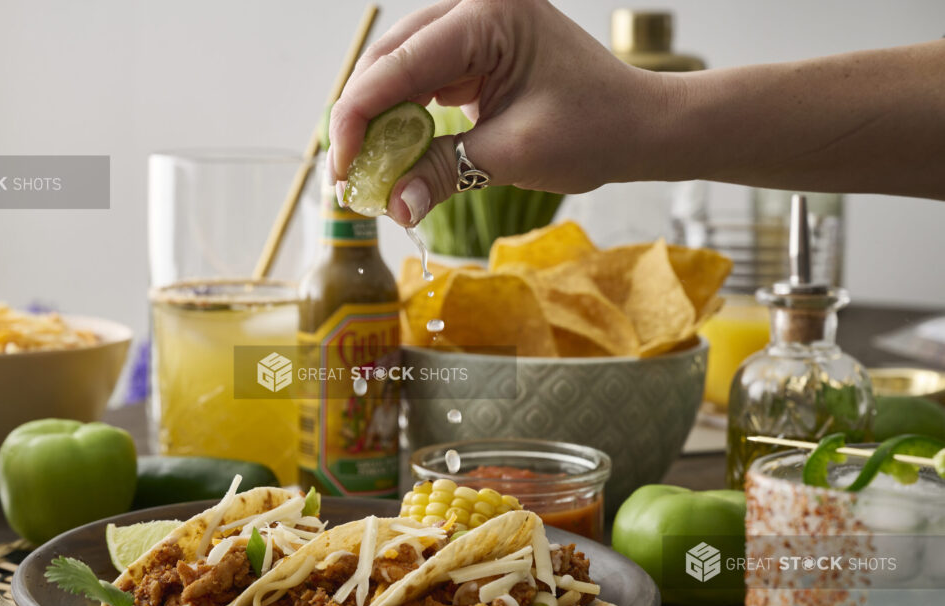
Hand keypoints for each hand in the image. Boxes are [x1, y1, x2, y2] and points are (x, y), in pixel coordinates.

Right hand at [327, 0, 668, 225]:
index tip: (341, 169)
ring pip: (398, 69)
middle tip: (345, 176)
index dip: (358, 118)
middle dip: (361, 119)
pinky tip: (392, 154)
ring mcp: (475, 25)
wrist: (641, 125)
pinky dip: (403, 118)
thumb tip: (392, 208)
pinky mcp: (476, 50)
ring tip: (363, 171)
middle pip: (389, 60)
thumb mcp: (513, 156)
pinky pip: (421, 80)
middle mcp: (476, 5)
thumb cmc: (596, 131)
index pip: (399, 64)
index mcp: (489, 14)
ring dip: (378, 120)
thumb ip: (444, 174)